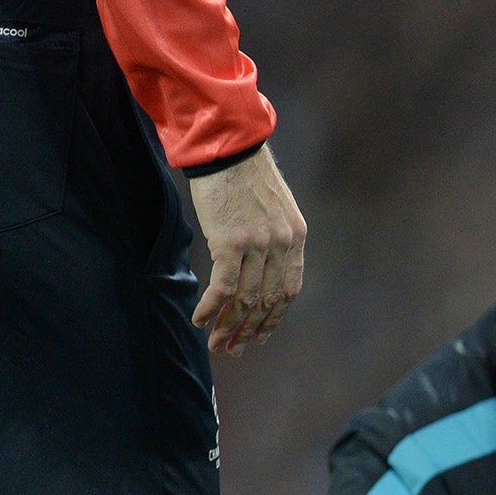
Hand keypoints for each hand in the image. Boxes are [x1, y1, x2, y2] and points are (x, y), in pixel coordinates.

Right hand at [187, 143, 305, 353]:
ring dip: (229, 326)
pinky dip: (211, 307)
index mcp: (295, 238)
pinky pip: (224, 287)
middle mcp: (281, 245)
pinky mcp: (230, 242)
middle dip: (249, 330)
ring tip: (216, 344)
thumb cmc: (243, 173)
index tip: (260, 335)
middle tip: (233, 349)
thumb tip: (260, 266)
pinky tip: (200, 320)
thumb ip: (273, 238)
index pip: (289, 290)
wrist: (227, 145)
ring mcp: (258, 245)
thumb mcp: (273, 208)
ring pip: (246, 298)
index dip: (274, 318)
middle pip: (268, 300)